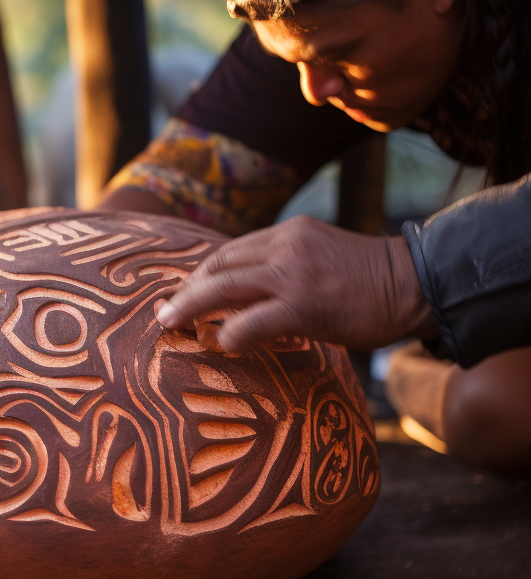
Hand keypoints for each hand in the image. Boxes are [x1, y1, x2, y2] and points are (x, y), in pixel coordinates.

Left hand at [154, 216, 436, 351]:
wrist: (415, 284)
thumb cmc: (368, 281)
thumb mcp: (318, 256)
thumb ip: (281, 267)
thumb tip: (244, 296)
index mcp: (286, 234)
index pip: (229, 252)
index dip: (200, 275)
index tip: (183, 295)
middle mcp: (284, 246)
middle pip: (217, 265)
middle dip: (185, 290)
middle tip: (164, 312)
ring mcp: (293, 274)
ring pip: (223, 287)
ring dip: (190, 307)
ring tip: (170, 325)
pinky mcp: (304, 305)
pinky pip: (252, 321)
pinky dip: (229, 333)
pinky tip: (221, 344)